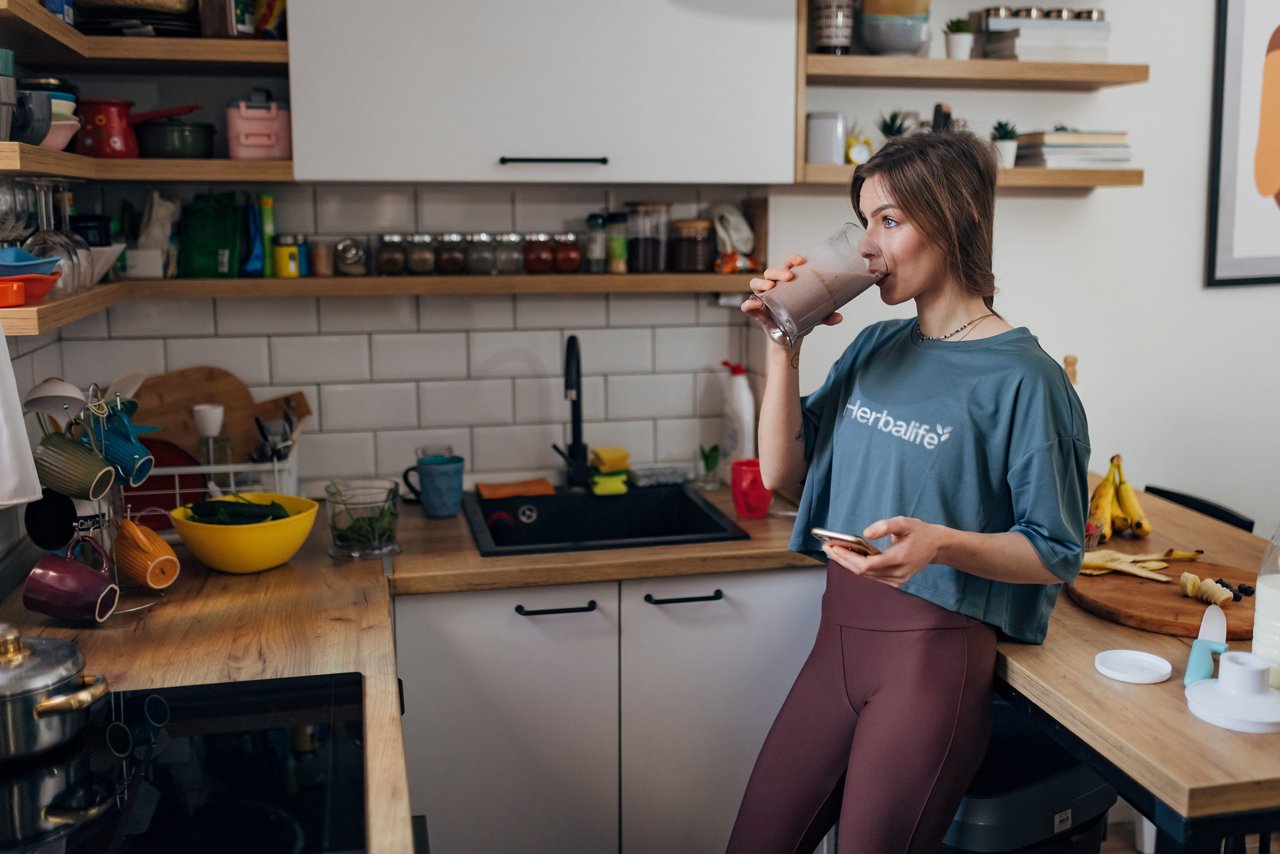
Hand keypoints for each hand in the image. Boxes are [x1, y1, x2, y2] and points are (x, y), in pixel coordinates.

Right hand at [741, 254, 843, 342]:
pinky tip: (756, 305)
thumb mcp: (816, 317)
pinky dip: (749, 304)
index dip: (792, 259)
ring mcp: (763, 298)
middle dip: (778, 271)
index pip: (787, 265)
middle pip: (771, 272)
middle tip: (789, 276)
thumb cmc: (802, 319)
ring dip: (762, 283)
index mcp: (788, 283)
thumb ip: (826, 316)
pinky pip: (748, 305)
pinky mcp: (757, 311)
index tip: (801, 261)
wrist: (791, 338)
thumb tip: (839, 317)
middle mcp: (773, 287)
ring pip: (756, 283)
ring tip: (771, 287)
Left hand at [821, 516, 945, 587]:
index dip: (847, 557)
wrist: (937, 546)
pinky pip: (872, 576)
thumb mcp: (905, 522)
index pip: (867, 564)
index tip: (833, 546)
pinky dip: (858, 566)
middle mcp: (898, 574)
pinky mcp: (896, 581)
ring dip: (848, 563)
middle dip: (842, 559)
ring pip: (865, 575)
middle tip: (826, 547)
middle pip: (862, 572)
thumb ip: (885, 526)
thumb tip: (865, 533)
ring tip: (833, 549)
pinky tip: (848, 556)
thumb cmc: (920, 532)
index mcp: (900, 559)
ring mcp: (897, 580)